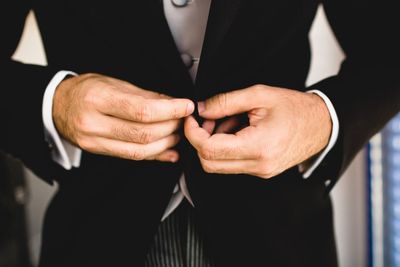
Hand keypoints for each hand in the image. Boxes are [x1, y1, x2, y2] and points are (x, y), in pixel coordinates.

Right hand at [53, 73, 193, 161]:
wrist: (58, 106)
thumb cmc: (86, 90)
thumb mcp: (114, 83)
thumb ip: (144, 96)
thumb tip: (172, 103)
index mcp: (98, 98)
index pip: (141, 110)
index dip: (170, 110)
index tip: (186, 107)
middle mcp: (93, 123)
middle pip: (143, 133)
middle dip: (171, 127)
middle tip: (184, 120)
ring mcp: (94, 141)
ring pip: (139, 151)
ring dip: (166, 143)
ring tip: (178, 133)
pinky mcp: (99, 153)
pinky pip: (132, 158)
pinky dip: (155, 156)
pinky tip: (169, 151)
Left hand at [184, 85, 331, 178]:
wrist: (321, 125)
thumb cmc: (296, 109)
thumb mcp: (259, 95)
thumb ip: (226, 102)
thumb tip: (202, 109)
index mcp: (258, 146)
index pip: (209, 149)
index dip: (193, 133)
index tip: (192, 119)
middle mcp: (258, 165)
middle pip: (209, 163)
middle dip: (201, 140)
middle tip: (208, 120)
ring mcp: (260, 171)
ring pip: (219, 165)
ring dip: (215, 143)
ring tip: (229, 121)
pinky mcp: (261, 171)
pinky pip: (233, 164)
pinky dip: (227, 148)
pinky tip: (237, 130)